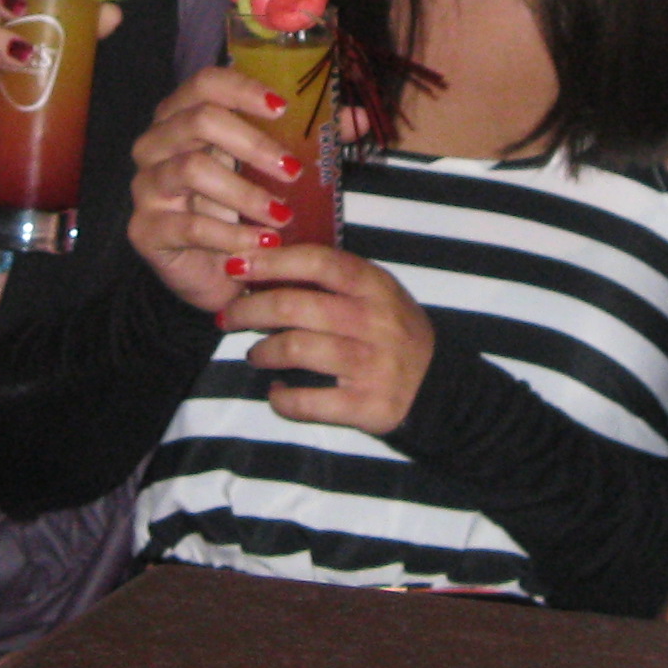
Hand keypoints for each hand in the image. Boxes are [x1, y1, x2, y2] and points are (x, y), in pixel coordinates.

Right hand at [124, 66, 311, 314]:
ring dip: (246, 193)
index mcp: (184, 116)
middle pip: (199, 120)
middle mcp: (157, 144)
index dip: (244, 89)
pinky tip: (261, 244)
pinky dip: (231, 234)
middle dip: (254, 144)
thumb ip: (311, 140)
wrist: (212, 273)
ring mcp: (146, 185)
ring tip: (282, 216)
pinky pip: (188, 224)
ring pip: (192, 169)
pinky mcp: (145, 229)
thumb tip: (358, 117)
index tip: (283, 108)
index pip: (206, 83)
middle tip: (293, 171)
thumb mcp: (274, 170)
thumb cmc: (241, 209)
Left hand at [223, 243, 430, 434]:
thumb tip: (267, 266)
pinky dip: (281, 398)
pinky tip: (277, 392)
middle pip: (295, 306)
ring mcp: (370, 365)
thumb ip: (334, 280)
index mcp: (375, 286)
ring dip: (262, 352)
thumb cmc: (394, 333)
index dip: (273, 261)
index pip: (318, 261)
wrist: (438, 387)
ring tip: (255, 354)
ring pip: (295, 348)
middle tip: (229, 317)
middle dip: (250, 310)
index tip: (238, 265)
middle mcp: (373, 321)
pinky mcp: (364, 405)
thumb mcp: (378, 295)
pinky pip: (306, 402)